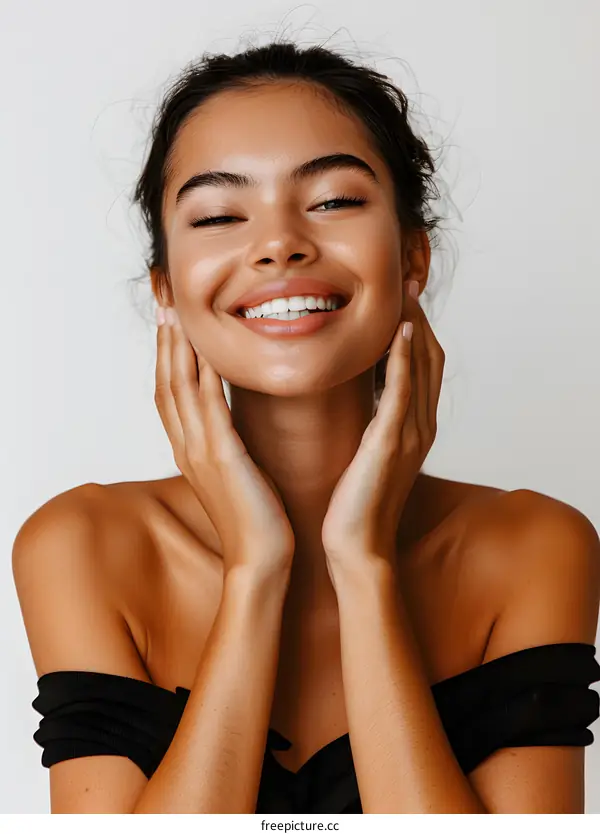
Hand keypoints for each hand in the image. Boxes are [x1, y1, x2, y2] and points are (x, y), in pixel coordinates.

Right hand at [154, 305, 294, 578]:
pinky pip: (208, 409)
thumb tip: (232, 418)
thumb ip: (227, 441)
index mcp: (190, 448)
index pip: (168, 390)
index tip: (168, 315)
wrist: (261, 558)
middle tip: (162, 297)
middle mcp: (187, 446)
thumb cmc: (256, 517)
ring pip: (178, 389)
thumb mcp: (236, 471)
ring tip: (175, 311)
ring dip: (176, 347)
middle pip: (164, 381)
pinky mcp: (222, 459)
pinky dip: (202, 377)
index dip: (165, 351)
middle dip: (163, 337)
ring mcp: (200, 452)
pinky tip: (204, 351)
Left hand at [321, 280, 444, 571]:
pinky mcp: (391, 443)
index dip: (417, 329)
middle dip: (420, 319)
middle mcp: (420, 426)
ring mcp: (410, 434)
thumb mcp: (368, 453)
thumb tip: (359, 391)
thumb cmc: (355, 502)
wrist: (354, 545)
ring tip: (406, 292)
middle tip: (407, 282)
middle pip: (429, 358)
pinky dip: (404, 359)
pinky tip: (400, 332)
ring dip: (415, 327)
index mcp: (414, 427)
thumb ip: (373, 422)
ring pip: (421, 368)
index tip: (401, 298)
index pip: (423, 365)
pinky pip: (402, 392)